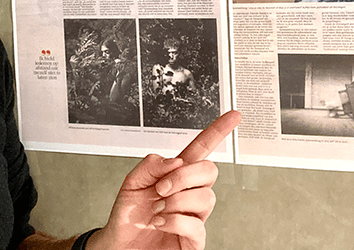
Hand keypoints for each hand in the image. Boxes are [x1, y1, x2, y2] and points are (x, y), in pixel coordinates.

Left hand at [89, 110, 240, 249]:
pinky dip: (174, 221)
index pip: (202, 149)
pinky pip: (196, 226)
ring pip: (206, 198)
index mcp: (176, 175)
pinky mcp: (193, 240)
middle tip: (162, 188)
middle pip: (209, 171)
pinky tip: (161, 222)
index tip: (233, 116)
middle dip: (185, 176)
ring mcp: (194, 216)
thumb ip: (150, 166)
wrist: (120, 245)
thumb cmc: (128, 217)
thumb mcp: (131, 183)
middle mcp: (189, 194)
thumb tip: (175, 162)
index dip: (218, 132)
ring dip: (177, 201)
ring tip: (158, 209)